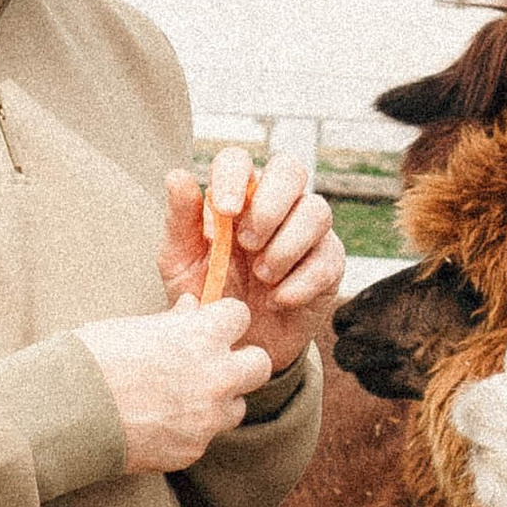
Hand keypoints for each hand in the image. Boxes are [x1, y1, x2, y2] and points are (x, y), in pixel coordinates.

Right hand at [74, 298, 274, 473]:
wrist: (66, 413)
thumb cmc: (92, 360)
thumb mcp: (133, 327)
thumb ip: (172, 322)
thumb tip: (191, 308)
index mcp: (200, 336)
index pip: (241, 316)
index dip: (224, 321)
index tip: (210, 325)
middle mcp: (215, 377)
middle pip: (259, 365)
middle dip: (240, 362)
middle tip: (212, 364)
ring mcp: (206, 418)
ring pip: (237, 407)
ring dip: (219, 401)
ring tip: (180, 398)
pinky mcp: (192, 450)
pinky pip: (205, 437)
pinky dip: (190, 430)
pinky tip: (157, 423)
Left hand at [159, 151, 342, 377]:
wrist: (234, 346)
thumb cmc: (207, 295)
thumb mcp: (181, 262)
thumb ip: (180, 221)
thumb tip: (177, 176)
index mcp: (236, 198)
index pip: (239, 161)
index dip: (234, 176)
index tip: (225, 210)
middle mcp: (276, 206)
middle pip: (290, 169)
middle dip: (270, 205)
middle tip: (247, 244)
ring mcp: (307, 234)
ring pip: (317, 210)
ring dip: (286, 245)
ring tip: (262, 277)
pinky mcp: (329, 266)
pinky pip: (328, 259)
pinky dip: (301, 282)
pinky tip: (278, 300)